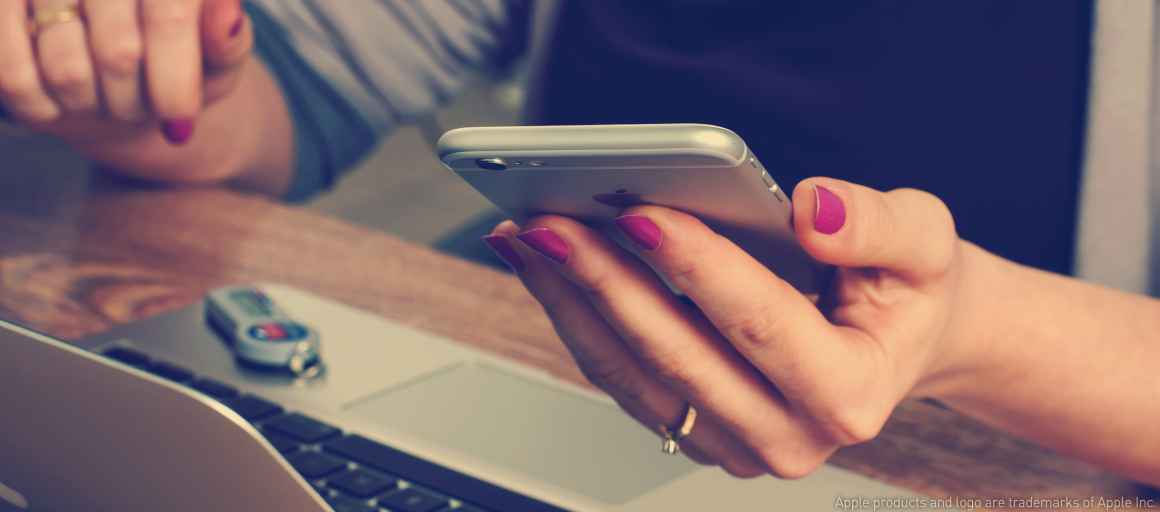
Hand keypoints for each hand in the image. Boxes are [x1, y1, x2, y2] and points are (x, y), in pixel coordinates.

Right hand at [0, 0, 251, 144]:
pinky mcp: (2, 6)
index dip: (175, 81)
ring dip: (91, 107)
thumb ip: (227, 41)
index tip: (180, 125)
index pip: (168, 16)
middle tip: (139, 106)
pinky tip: (58, 104)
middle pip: (119, 54)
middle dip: (135, 103)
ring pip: (67, 71)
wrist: (118, 70)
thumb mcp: (216, 58)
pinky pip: (13, 75)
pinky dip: (40, 107)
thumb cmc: (177, 61)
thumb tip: (226, 13)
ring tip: (102, 97)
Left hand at [484, 178, 982, 477]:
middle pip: (676, 355)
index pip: (759, 323)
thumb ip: (878, 225)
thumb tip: (811, 210)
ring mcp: (736, 443)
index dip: (696, 267)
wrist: (898, 339)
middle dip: (604, 282)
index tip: (640, 213)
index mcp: (850, 393)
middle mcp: (788, 436)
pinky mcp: (697, 431)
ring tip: (529, 239)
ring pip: (632, 375)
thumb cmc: (907, 292)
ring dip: (571, 303)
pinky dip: (579, 319)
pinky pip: (622, 379)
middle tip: (549, 223)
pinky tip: (549, 269)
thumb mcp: (926, 243)